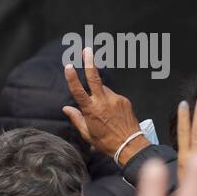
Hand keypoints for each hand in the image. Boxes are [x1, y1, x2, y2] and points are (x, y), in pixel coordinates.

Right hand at [62, 47, 147, 163]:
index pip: (78, 91)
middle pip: (95, 78)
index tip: (68, 66)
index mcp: (91, 110)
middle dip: (90, 62)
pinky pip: (113, 96)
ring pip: (103, 89)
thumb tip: (66, 108)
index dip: (72, 78)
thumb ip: (76, 118)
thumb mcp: (87, 134)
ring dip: (99, 94)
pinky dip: (109, 101)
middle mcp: (103, 102)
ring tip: (103, 112)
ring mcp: (116, 99)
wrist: (130, 145)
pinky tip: (112, 114)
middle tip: (86, 50)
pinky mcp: (124, 100)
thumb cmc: (105, 142)